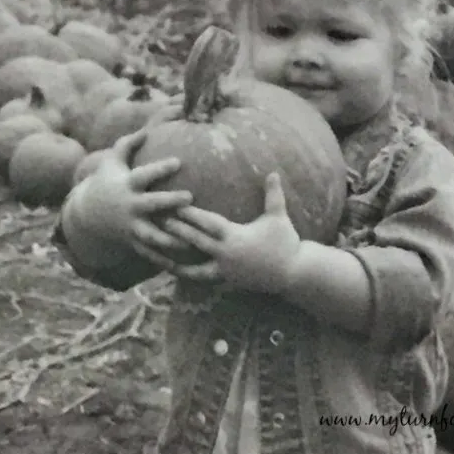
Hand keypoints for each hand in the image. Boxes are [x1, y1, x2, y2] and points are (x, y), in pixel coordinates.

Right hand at [75, 126, 194, 273]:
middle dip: (169, 202)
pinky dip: (165, 260)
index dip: (160, 169)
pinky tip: (183, 263)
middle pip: (150, 205)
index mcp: (127, 186)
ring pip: (152, 236)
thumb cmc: (107, 182)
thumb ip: (127, 144)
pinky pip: (150, 254)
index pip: (144, 175)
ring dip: (170, 239)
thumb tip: (146, 130)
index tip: (178, 162)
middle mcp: (130, 207)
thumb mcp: (112, 162)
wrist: (88, 215)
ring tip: (191, 239)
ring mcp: (131, 227)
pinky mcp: (134, 243)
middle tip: (190, 197)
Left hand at [161, 172, 302, 291]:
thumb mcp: (279, 217)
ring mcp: (226, 271)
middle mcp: (227, 254)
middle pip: (197, 242)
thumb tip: (272, 172)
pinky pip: (205, 279)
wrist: (293, 273)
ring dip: (178, 262)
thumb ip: (273, 194)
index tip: (176, 205)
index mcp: (236, 236)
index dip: (192, 214)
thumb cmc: (286, 242)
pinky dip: (190, 277)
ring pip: (196, 268)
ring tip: (161, 257)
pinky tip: (178, 275)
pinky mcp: (228, 281)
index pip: (209, 223)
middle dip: (179, 232)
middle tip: (160, 222)